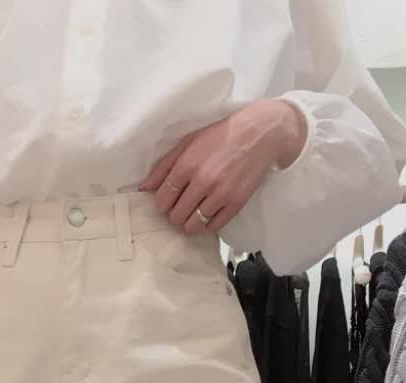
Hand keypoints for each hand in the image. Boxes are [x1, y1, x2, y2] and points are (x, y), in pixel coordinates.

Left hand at [140, 99, 307, 234]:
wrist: (261, 133)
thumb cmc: (222, 135)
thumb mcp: (189, 142)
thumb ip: (164, 165)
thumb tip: (145, 188)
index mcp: (188, 165)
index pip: (163, 199)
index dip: (162, 203)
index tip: (168, 200)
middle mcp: (203, 181)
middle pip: (175, 216)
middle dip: (175, 213)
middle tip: (182, 205)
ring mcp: (220, 194)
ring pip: (193, 225)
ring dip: (190, 222)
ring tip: (194, 212)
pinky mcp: (236, 203)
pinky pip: (213, 227)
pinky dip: (208, 224)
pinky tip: (209, 213)